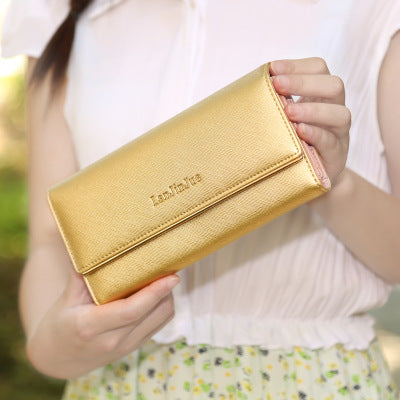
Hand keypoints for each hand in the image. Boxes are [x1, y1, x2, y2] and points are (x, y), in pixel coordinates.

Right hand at [26, 269, 179, 379]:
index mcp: (91, 326)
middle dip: (166, 290)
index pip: (131, 310)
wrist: (58, 358)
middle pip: (152, 313)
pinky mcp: (133, 348)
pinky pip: (159, 326)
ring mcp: (125, 347)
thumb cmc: (61, 323)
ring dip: (167, 298)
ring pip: (161, 320)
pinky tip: (158, 294)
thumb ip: (81, 272)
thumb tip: (90, 245)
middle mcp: (111, 340)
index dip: (154, 292)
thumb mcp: (66, 297)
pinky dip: (163, 309)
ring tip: (163, 280)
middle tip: (170, 269)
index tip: (171, 277)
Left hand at [270, 57, 350, 185]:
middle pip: (334, 86)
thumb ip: (277, 102)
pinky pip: (331, 142)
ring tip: (288, 111)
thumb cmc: (294, 142)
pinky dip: (315, 134)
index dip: (297, 65)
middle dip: (303, 83)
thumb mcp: (286, 118)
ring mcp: (339, 134)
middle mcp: (335, 110)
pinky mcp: (336, 156)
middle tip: (277, 84)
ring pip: (340, 114)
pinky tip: (299, 131)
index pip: (319, 69)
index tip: (273, 68)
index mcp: (321, 96)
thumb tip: (250, 86)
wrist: (310, 177)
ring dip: (311, 109)